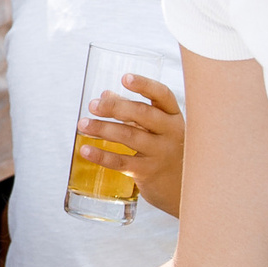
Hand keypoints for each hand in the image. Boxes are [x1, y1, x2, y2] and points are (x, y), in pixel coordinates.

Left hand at [80, 72, 184, 217]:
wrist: (185, 189)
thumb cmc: (166, 152)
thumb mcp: (156, 129)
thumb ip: (132, 111)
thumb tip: (105, 95)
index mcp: (173, 117)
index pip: (162, 96)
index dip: (144, 85)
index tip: (125, 78)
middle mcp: (171, 133)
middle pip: (143, 114)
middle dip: (115, 107)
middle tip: (93, 105)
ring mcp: (161, 153)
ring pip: (129, 136)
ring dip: (102, 128)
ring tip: (82, 125)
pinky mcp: (148, 172)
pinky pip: (121, 162)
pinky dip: (101, 155)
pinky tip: (86, 150)